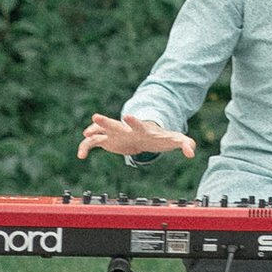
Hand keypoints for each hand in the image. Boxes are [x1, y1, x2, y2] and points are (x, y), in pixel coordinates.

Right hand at [78, 111, 195, 163]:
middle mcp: (126, 129)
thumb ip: (185, 143)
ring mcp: (116, 133)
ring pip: (101, 131)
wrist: (147, 137)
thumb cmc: (160, 137)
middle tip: (95, 116)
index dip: (133, 121)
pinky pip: (94, 143)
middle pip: (115, 125)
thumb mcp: (174, 140)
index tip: (128, 115)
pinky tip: (80, 155)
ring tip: (85, 134)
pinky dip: (86, 147)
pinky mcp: (108, 141)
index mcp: (142, 129)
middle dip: (106, 122)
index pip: (138, 124)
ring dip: (93, 132)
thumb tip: (192, 152)